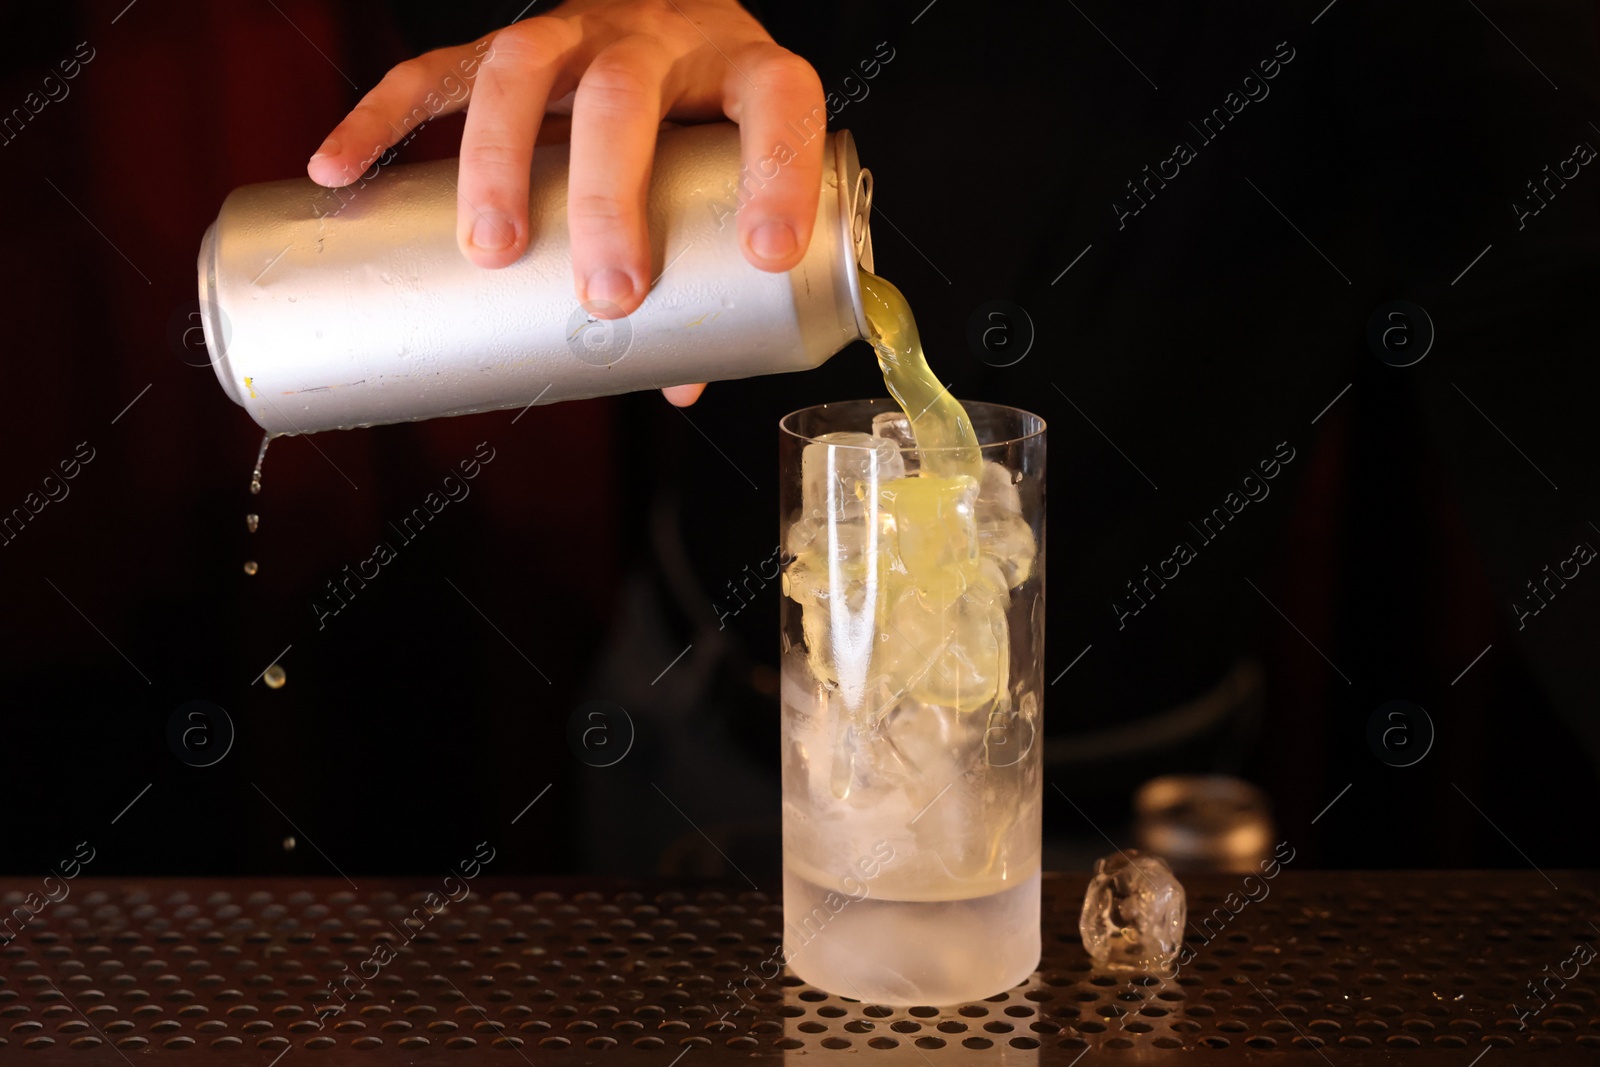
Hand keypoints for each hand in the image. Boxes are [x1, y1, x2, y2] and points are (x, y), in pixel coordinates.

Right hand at [307, 0, 826, 407]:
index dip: (777, 176)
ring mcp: (577, 31)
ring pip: (522, 70)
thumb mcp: (728, 180)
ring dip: (497, 161)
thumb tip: (677, 380)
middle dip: (609, 199)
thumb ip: (711, 276)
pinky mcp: (508, 45)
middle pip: (623, 96)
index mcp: (742, 70)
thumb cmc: (707, 123)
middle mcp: (657, 38)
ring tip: (489, 251)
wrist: (671, 23)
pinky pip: (434, 71)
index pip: (776, 104)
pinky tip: (340, 170)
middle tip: (608, 294)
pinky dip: (381, 120)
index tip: (767, 255)